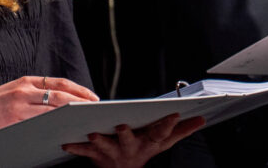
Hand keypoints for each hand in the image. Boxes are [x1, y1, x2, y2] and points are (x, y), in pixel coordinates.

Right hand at [0, 76, 98, 138]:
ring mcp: (20, 106)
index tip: (92, 97)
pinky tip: (64, 132)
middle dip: (81, 103)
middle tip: (95, 110)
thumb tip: (58, 104)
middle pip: (61, 96)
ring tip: (85, 122)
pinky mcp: (15, 120)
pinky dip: (55, 127)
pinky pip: (41, 124)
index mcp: (24, 81)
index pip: (59, 83)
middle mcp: (24, 90)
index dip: (78, 90)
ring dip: (72, 116)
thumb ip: (31, 95)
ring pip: (54, 110)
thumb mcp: (10, 92)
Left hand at [62, 113, 204, 166]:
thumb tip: (202, 119)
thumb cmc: (144, 150)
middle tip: (122, 125)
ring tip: (92, 132)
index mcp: (148, 143)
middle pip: (130, 140)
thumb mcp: (163, 142)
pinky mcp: (96, 154)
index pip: (161, 133)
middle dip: (126, 134)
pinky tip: (66, 142)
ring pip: (105, 146)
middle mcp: (131, 148)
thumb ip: (181, 130)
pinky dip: (75, 147)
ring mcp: (113, 153)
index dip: (167, 125)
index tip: (173, 113)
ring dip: (98, 140)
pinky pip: (84, 150)